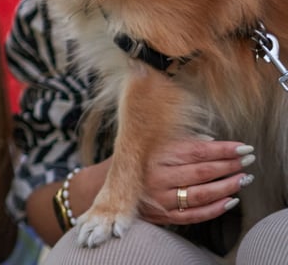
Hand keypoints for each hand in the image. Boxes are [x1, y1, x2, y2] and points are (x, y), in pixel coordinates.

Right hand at [139, 137, 253, 224]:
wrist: (110, 185)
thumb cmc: (138, 160)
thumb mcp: (153, 144)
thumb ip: (180, 141)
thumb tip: (212, 142)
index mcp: (155, 155)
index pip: (196, 151)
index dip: (223, 150)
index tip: (243, 148)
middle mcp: (156, 177)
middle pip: (201, 172)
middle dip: (229, 166)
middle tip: (247, 161)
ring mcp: (159, 199)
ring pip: (200, 195)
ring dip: (227, 187)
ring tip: (243, 179)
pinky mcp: (162, 216)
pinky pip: (193, 215)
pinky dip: (215, 209)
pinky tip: (230, 201)